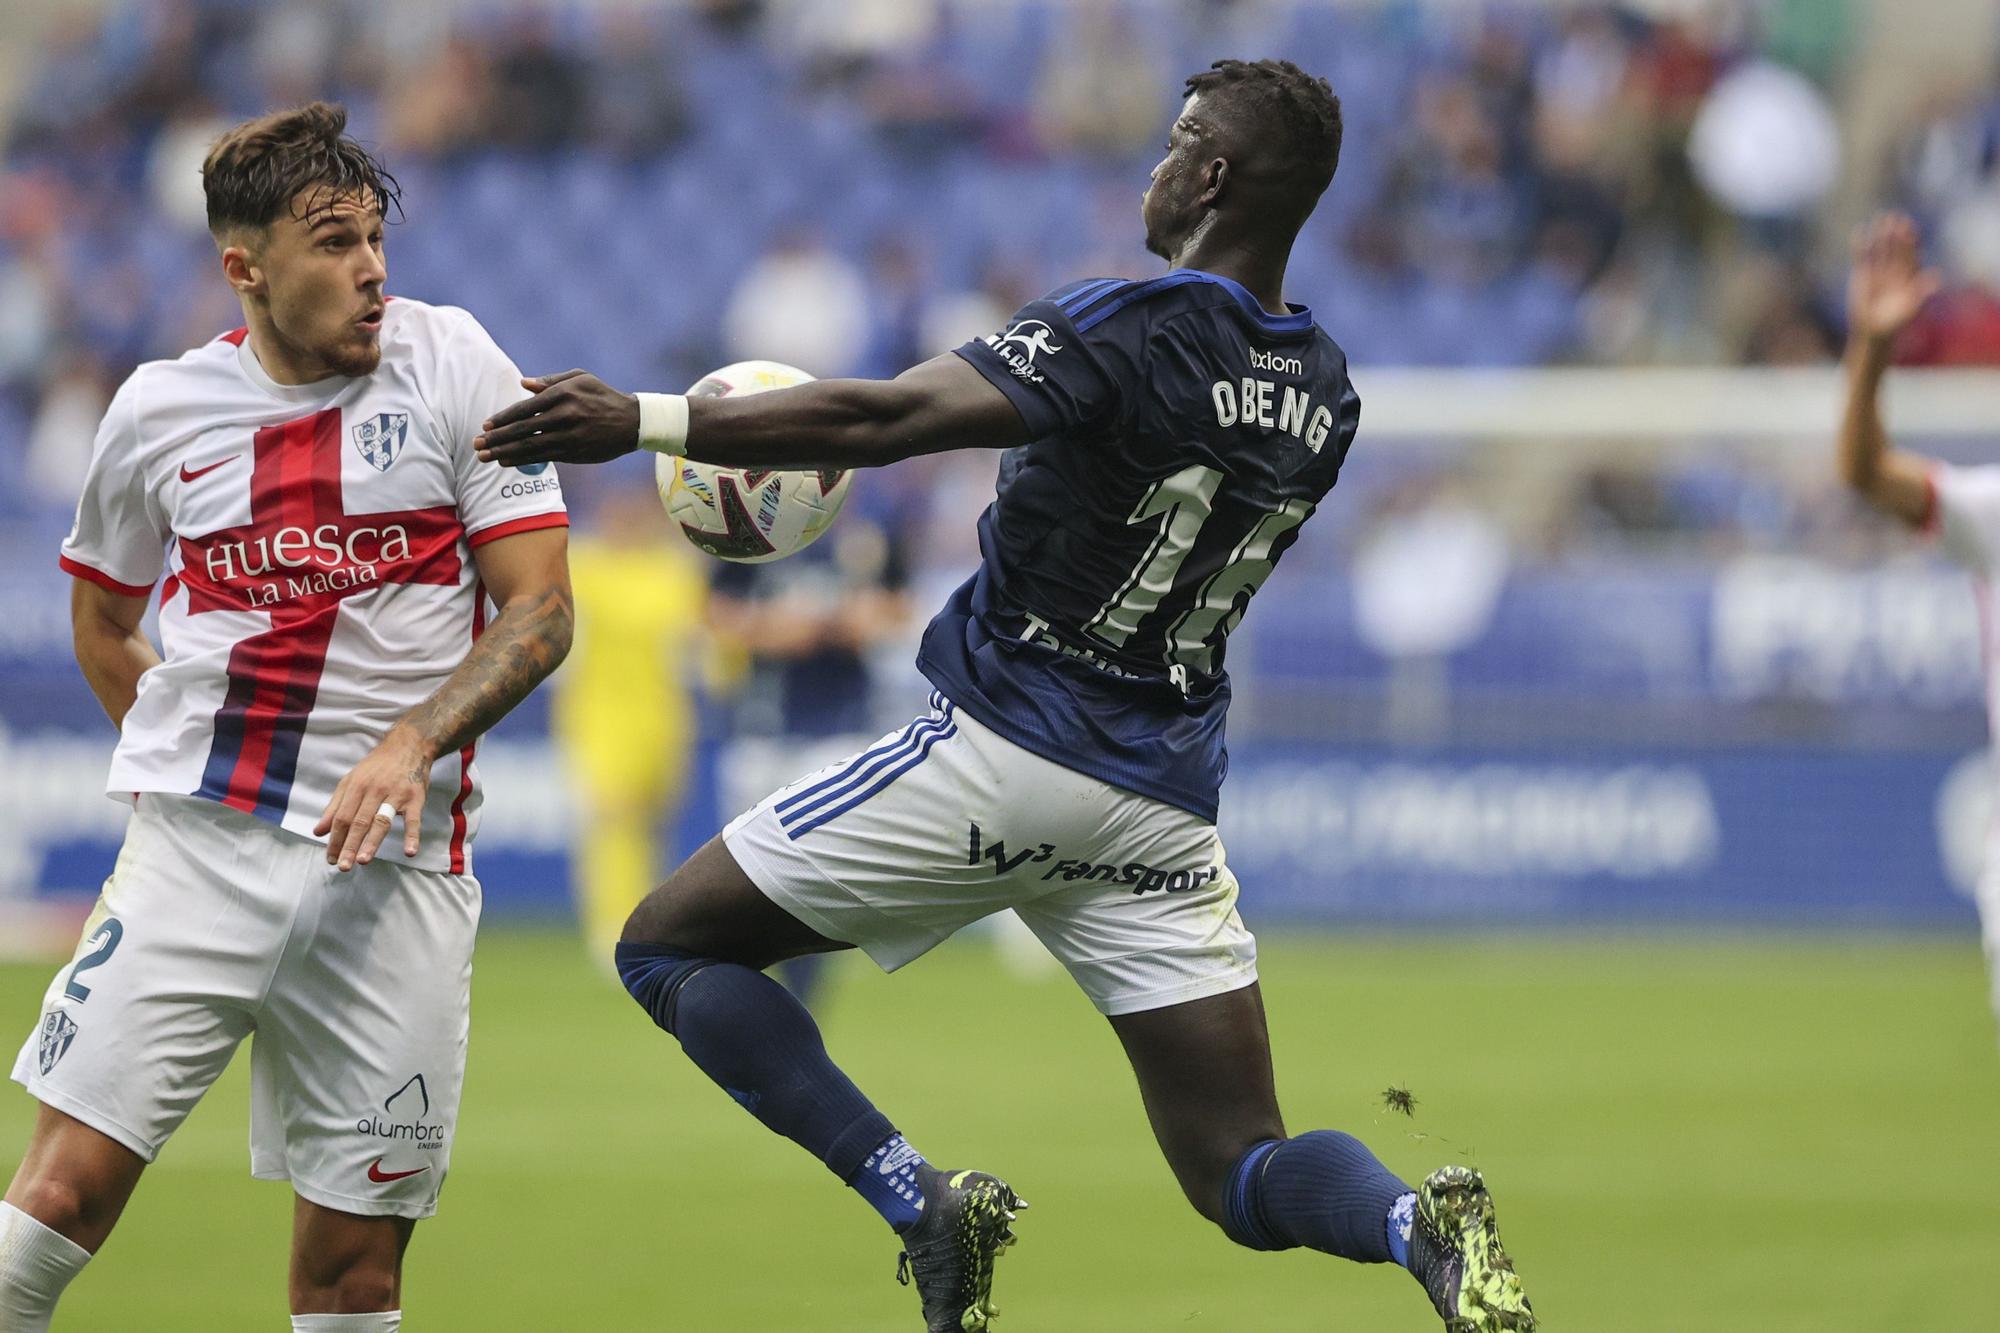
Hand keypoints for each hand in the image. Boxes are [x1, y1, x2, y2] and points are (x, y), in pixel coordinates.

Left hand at [314, 724, 432, 870]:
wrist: (408, 746)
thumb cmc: (377, 767)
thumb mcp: (351, 781)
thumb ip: (335, 807)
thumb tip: (318, 832)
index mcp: (356, 786)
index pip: (342, 817)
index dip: (335, 839)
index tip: (331, 858)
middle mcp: (374, 790)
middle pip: (359, 821)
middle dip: (349, 845)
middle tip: (343, 866)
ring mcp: (396, 794)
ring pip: (381, 821)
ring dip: (372, 842)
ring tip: (362, 860)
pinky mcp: (416, 798)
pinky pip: (414, 819)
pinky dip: (412, 835)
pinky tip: (409, 851)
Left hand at [475, 370, 640, 466]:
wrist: (632, 421)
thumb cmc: (602, 396)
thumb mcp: (580, 379)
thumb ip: (550, 381)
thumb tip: (523, 384)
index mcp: (563, 394)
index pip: (525, 408)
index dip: (503, 418)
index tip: (486, 425)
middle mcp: (565, 415)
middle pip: (523, 429)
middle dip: (497, 438)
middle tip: (476, 443)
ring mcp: (570, 435)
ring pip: (530, 446)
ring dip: (504, 452)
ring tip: (485, 456)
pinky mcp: (575, 452)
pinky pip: (544, 457)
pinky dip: (523, 460)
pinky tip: (507, 461)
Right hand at [1848, 213, 1941, 348]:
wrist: (1873, 330)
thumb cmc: (1895, 322)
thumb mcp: (1911, 308)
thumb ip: (1922, 292)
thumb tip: (1937, 277)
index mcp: (1909, 276)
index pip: (1910, 253)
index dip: (1910, 240)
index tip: (1909, 227)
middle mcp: (1895, 270)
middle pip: (1896, 248)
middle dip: (1896, 233)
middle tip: (1895, 217)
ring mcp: (1878, 271)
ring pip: (1880, 249)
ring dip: (1880, 235)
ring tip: (1880, 218)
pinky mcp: (1862, 275)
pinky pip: (1861, 257)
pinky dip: (1861, 245)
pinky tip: (1860, 231)